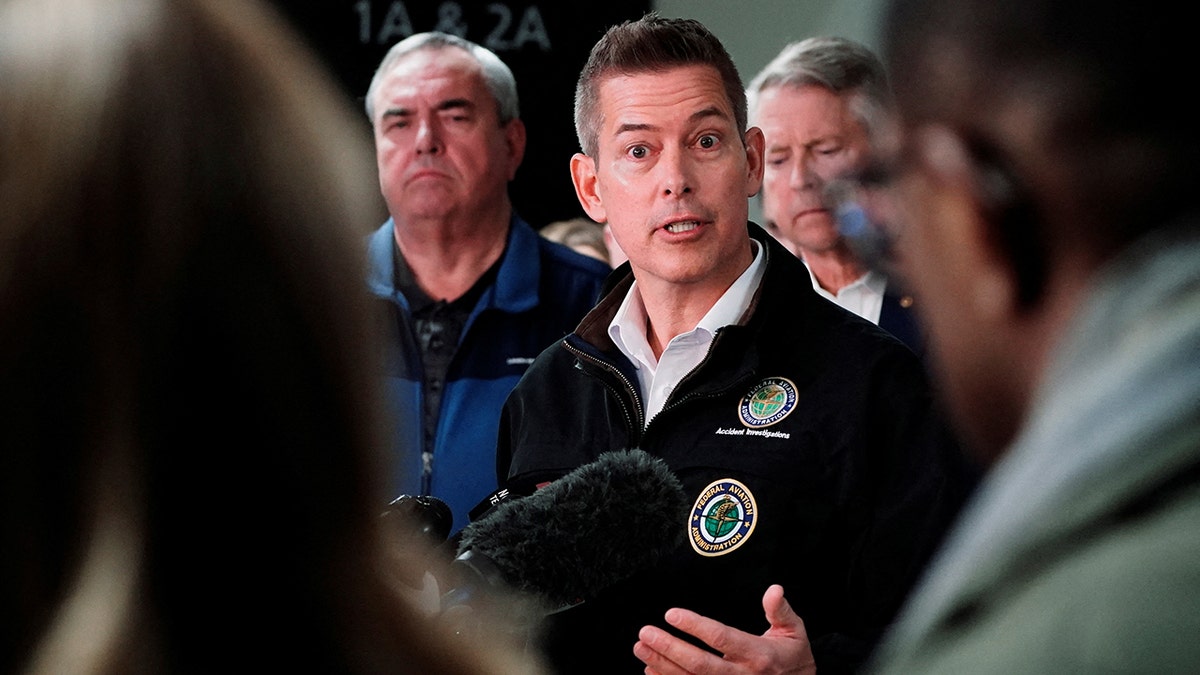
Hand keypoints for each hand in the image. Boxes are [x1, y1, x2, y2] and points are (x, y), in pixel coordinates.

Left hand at [633, 585, 815, 674]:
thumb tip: (774, 589)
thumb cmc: (793, 657)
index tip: (672, 613)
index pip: (721, 639)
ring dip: (662, 665)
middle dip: (669, 648)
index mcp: (758, 654)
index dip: (695, 626)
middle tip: (645, 632)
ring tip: (640, 648)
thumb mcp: (794, 631)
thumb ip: (780, 610)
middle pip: (700, 664)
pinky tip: (650, 670)